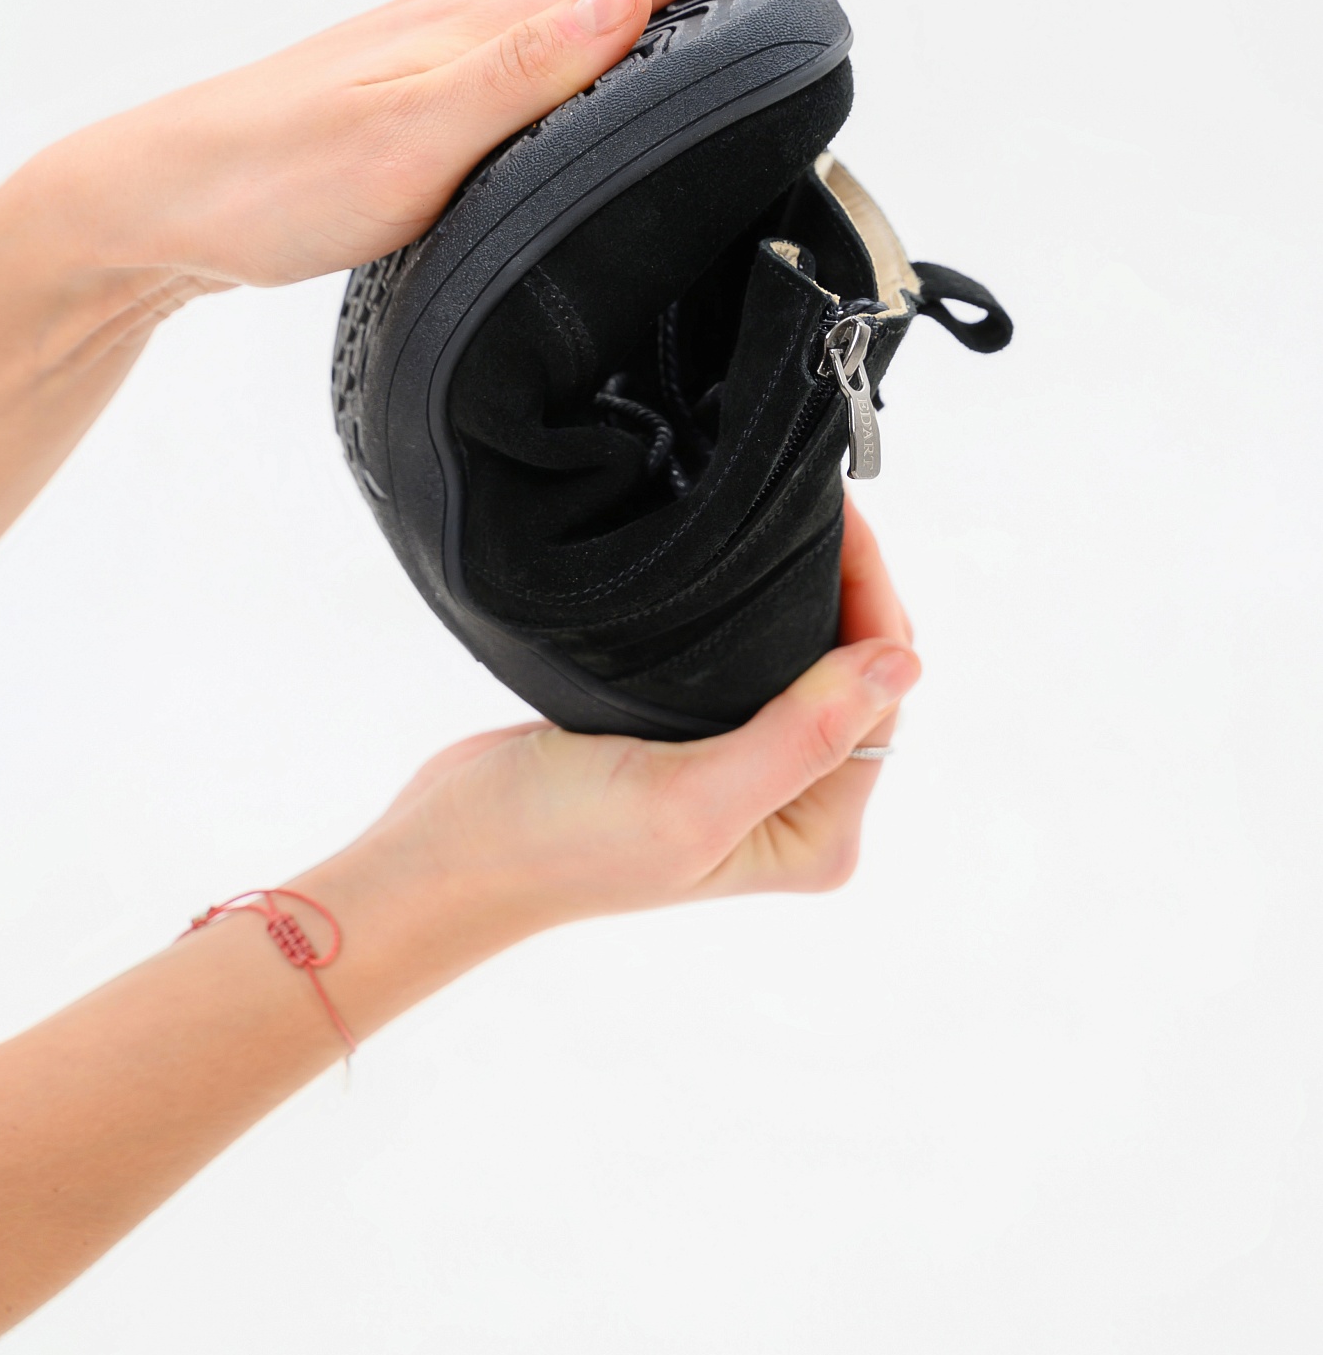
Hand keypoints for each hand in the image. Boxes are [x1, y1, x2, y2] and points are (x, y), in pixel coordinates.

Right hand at [0, 501, 914, 1345]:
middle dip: (846, 593)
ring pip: (805, 662)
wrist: (451, 850)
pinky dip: (756, 612)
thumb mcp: (695, 795)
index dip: (872, 605)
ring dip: (804, 596)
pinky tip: (744, 565)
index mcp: (817, 833)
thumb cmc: (563, 843)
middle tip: (814, 505)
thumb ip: (803, 734)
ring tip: (788, 519)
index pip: (879, 697)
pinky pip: (752, 661)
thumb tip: (903, 665)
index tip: (842, 522)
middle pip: (852, 675)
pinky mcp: (695, 738)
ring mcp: (746, 772)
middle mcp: (795, 806)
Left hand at [12, 0, 944, 290]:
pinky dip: (683, 7)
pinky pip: (607, 22)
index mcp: (512, 4)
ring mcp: (497, 35)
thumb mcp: (408, 133)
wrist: (179, 202)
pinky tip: (694, 43)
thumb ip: (521, 66)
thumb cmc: (281, 174)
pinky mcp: (480, 80)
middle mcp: (512, 1)